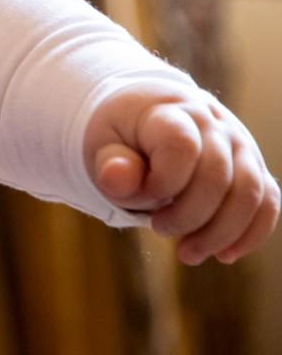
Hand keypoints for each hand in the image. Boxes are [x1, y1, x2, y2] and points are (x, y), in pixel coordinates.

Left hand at [86, 84, 278, 264]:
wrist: (150, 113)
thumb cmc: (123, 135)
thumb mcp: (101, 144)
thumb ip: (110, 164)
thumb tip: (115, 179)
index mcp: (170, 111)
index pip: (181, 146)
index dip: (161, 182)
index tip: (138, 195)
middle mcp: (214, 122)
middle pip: (217, 176)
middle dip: (189, 216)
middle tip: (159, 230)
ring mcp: (240, 143)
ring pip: (250, 193)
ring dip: (220, 233)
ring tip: (188, 254)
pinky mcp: (254, 166)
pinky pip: (267, 202)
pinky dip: (250, 233)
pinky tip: (224, 255)